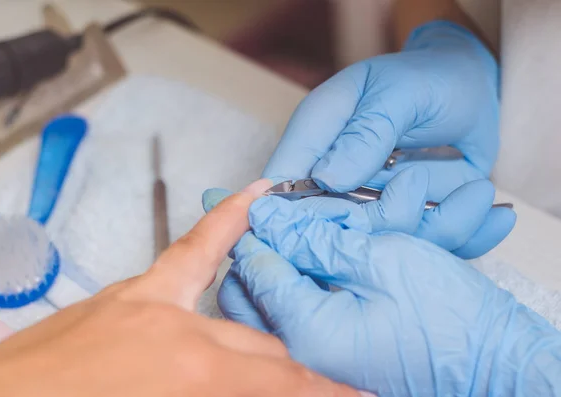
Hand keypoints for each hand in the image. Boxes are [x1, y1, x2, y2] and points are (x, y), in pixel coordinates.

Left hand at [0, 180, 357, 396]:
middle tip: (329, 378)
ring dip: (277, 326)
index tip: (357, 390)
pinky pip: (192, 250)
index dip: (331, 388)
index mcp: (191, 373)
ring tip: (316, 317)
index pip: (284, 380)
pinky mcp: (130, 294)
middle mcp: (181, 328)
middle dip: (301, 371)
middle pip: (267, 352)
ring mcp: (153, 302)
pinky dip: (226, 226)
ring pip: (239, 310)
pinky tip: (253, 196)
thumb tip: (255, 383)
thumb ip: (221, 391)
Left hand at [206, 173, 560, 395]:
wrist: (489, 360)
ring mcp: (309, 358)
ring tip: (284, 240)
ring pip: (257, 309)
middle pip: (243, 293)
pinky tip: (302, 269)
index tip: (259, 200)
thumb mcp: (382, 260)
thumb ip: (316, 240)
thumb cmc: (449, 317)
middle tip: (268, 219)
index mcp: (308, 328)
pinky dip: (284, 290)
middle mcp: (299, 351)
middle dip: (251, 249)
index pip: (256, 268)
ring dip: (265, 270)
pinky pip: (283, 320)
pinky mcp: (322, 357)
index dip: (254, 226)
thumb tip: (273, 218)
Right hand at [264, 21, 513, 257]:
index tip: (345, 219)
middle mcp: (338, 179)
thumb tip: (327, 180)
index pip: (283, 185)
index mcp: (317, 137)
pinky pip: (431, 246)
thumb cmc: (427, 77)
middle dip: (389, 221)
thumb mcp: (398, 92)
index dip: (296, 215)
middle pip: (337, 229)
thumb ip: (365, 132)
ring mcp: (375, 204)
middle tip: (425, 185)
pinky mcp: (413, 221)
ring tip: (477, 190)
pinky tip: (495, 217)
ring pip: (389, 245)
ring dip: (442, 225)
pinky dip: (468, 236)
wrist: (468, 86)